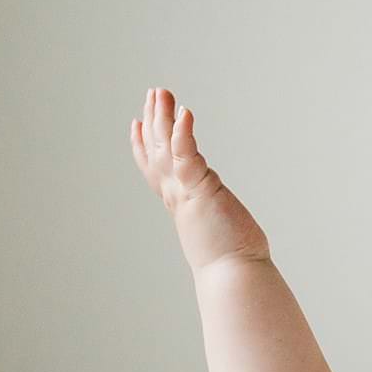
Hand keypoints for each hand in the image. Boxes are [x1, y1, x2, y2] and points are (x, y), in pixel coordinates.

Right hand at [132, 89, 270, 275]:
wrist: (233, 279)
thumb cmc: (234, 263)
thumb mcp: (220, 235)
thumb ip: (219, 226)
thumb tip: (234, 234)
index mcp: (182, 204)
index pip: (158, 169)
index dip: (144, 146)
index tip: (137, 124)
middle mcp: (178, 196)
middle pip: (158, 151)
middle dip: (154, 120)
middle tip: (152, 93)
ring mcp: (186, 192)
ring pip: (166, 147)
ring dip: (162, 117)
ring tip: (160, 92)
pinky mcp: (200, 189)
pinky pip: (188, 155)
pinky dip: (184, 133)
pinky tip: (185, 113)